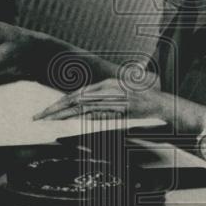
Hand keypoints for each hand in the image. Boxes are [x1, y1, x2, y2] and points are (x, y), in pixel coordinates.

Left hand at [35, 79, 205, 135]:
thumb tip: (89, 116)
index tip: (45, 112)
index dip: (60, 103)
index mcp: (107, 86)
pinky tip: (69, 119)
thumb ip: (107, 109)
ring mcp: (114, 96)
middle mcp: (108, 88)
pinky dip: (81, 115)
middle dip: (54, 108)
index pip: (78, 94)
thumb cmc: (147, 108)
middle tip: (36, 117)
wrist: (168, 106)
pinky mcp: (120, 106)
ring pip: (82, 103)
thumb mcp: (124, 107)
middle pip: (75, 97)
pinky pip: (97, 111)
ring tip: (45, 119)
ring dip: (62, 112)